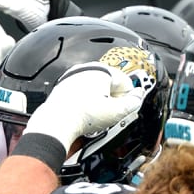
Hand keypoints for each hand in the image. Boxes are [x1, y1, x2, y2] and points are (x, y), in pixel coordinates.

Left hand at [25, 62, 145, 152]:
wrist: (56, 123)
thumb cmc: (82, 115)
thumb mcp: (116, 112)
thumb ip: (132, 102)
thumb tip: (138, 97)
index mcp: (101, 70)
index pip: (125, 82)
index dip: (128, 98)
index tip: (126, 109)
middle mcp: (85, 70)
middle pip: (109, 84)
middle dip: (113, 99)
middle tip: (111, 114)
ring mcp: (72, 78)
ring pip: (94, 89)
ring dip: (99, 102)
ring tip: (97, 116)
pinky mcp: (62, 88)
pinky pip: (80, 94)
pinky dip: (84, 103)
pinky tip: (84, 115)